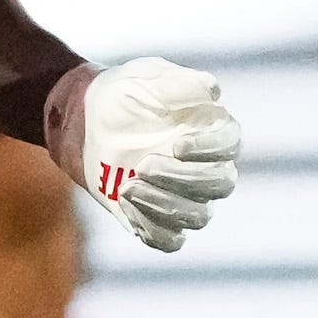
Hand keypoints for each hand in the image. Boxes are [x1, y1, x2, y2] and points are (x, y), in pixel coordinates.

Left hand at [46, 57, 241, 252]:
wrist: (87, 120)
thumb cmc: (124, 94)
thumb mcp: (147, 78)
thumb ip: (180, 83)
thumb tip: (213, 91)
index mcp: (211, 130)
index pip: (230, 146)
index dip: (210, 149)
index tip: (178, 144)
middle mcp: (206, 166)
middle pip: (220, 185)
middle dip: (183, 178)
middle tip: (144, 165)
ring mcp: (184, 196)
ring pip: (198, 217)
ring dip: (166, 206)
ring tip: (128, 187)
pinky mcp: (157, 217)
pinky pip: (168, 240)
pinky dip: (151, 229)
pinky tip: (124, 203)